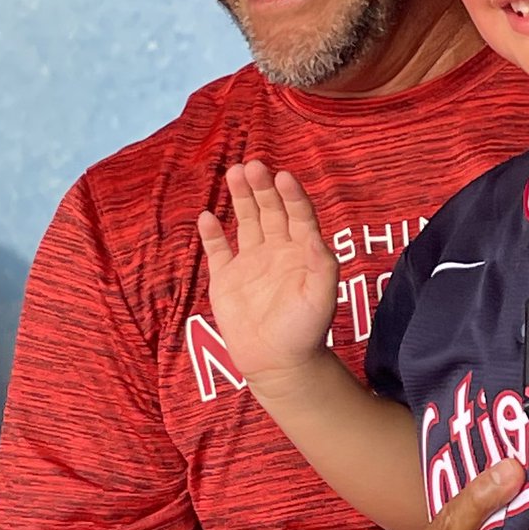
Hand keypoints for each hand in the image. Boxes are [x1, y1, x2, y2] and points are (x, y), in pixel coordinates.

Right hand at [198, 161, 337, 393]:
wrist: (278, 363)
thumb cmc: (306, 330)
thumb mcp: (322, 298)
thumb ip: (321, 267)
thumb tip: (315, 237)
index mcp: (302, 250)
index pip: (298, 214)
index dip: (291, 194)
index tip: (283, 176)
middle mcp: (276, 249)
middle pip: (269, 210)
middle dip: (261, 187)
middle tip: (252, 165)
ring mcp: (250, 262)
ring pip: (245, 221)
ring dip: (240, 198)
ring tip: (234, 173)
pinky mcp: (226, 278)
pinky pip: (217, 250)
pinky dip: (211, 234)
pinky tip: (206, 216)